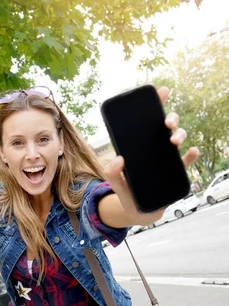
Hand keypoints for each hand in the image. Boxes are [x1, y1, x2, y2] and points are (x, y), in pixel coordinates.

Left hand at [104, 87, 198, 225]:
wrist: (140, 213)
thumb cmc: (127, 196)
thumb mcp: (116, 185)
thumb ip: (113, 174)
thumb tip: (117, 159)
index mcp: (140, 146)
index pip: (147, 121)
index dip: (156, 105)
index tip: (162, 92)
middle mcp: (155, 148)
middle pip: (166, 126)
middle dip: (170, 119)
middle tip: (166, 123)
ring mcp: (167, 159)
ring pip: (178, 138)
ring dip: (179, 134)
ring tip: (174, 141)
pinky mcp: (176, 172)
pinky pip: (186, 161)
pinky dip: (191, 155)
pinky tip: (192, 152)